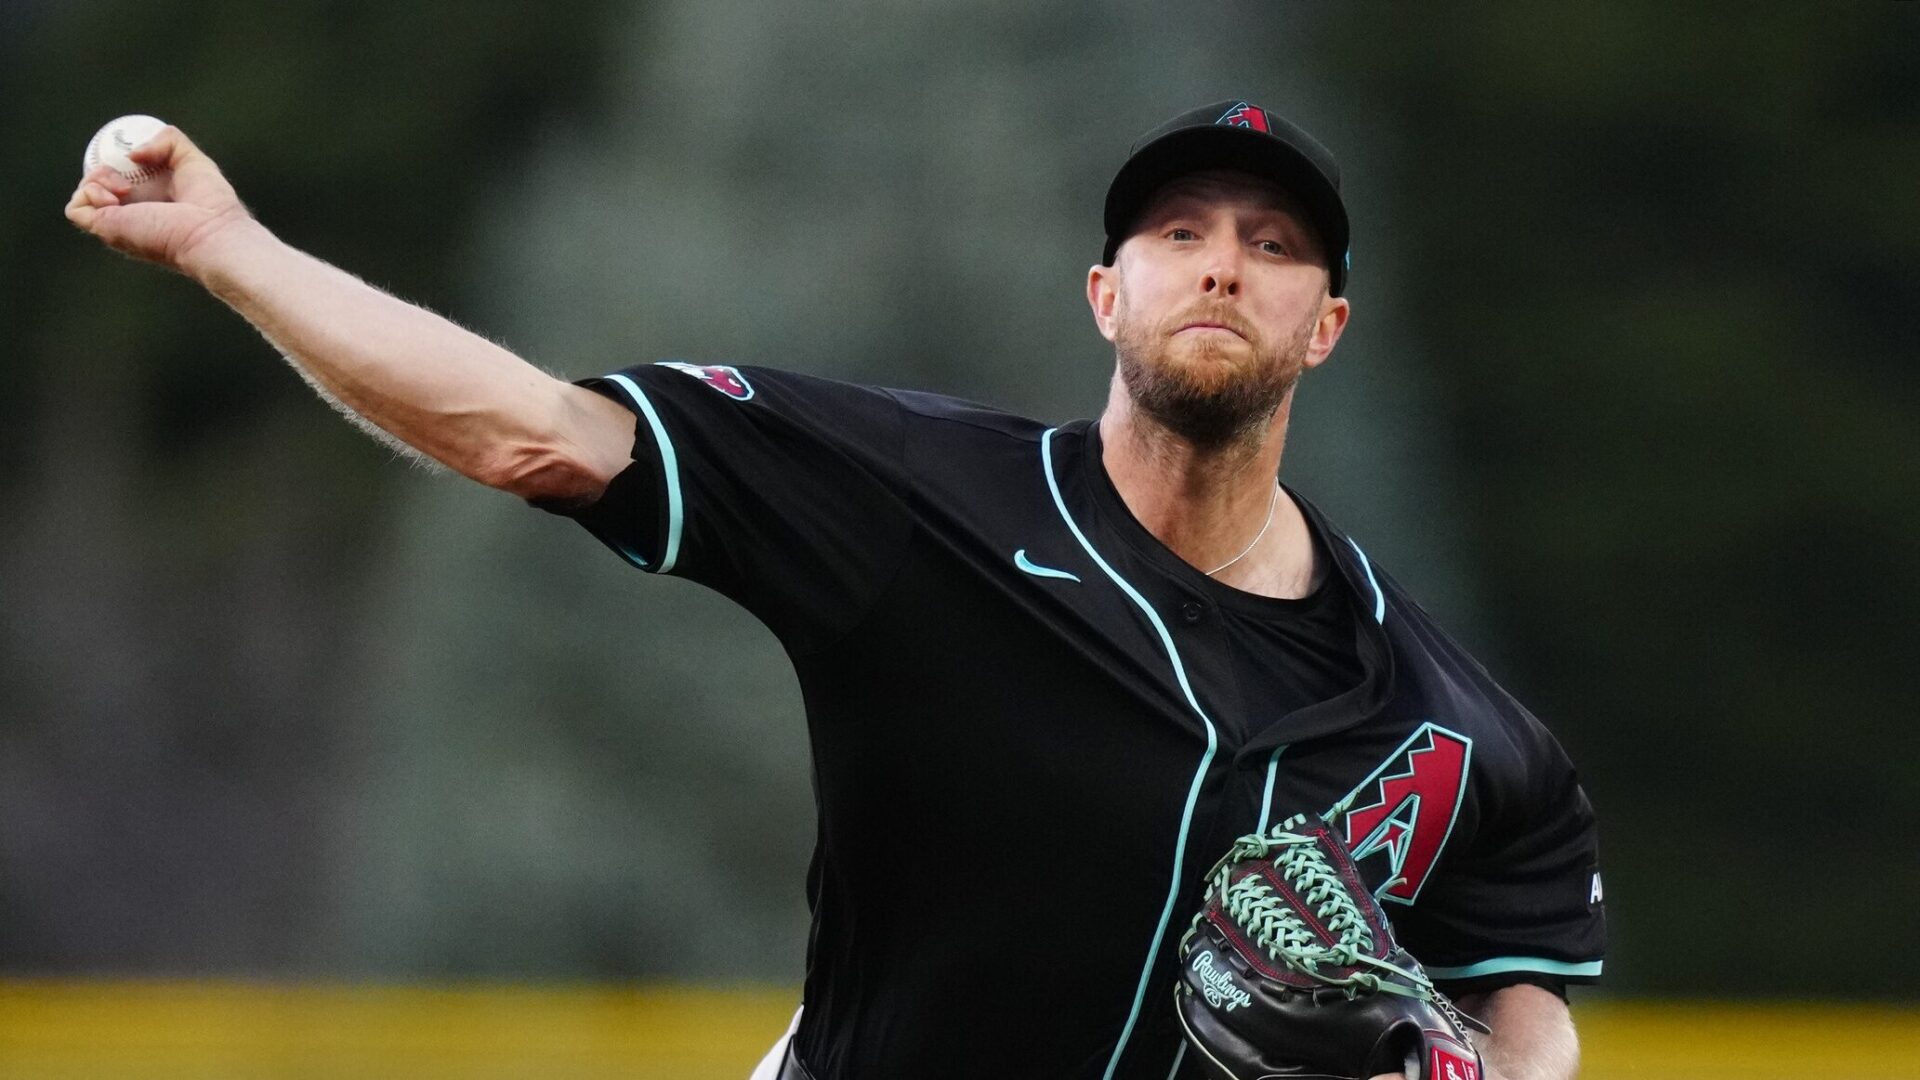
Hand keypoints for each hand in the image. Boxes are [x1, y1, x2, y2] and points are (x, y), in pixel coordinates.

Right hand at [64, 125, 258, 276]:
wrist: (211, 230)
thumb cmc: (211, 203)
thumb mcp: (191, 159)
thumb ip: (168, 141)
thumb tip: (134, 153)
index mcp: (149, 202)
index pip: (118, 179)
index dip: (117, 162)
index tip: (134, 154)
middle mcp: (129, 215)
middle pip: (96, 186)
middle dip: (104, 169)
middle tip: (128, 170)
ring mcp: (115, 224)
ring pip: (82, 196)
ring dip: (95, 179)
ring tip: (124, 186)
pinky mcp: (105, 229)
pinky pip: (75, 209)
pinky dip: (88, 192)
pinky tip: (115, 197)